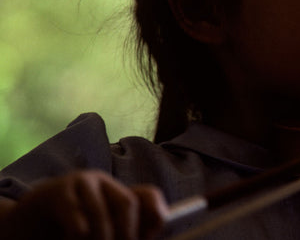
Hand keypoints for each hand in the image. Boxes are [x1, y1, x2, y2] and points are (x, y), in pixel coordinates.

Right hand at [0, 170, 166, 238]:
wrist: (27, 219)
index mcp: (117, 191)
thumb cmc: (68, 227)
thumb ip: (122, 228)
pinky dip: (79, 231)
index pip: (148, 195)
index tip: (150, 237)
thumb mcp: (101, 227)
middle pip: (127, 203)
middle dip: (127, 233)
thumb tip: (149, 234)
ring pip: (100, 212)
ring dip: (101, 238)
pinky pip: (74, 214)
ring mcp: (79, 183)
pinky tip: (77, 237)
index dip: (155, 216)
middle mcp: (103, 182)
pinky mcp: (56, 192)